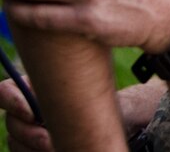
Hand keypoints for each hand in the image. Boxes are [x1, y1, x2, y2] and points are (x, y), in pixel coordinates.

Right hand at [0, 77, 166, 150]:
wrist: (100, 119)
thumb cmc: (92, 97)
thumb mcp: (83, 86)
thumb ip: (70, 85)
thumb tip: (61, 90)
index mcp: (30, 88)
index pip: (5, 91)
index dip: (12, 101)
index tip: (32, 114)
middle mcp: (22, 109)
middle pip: (11, 122)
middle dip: (30, 134)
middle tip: (49, 141)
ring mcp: (22, 131)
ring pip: (15, 142)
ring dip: (33, 148)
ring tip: (56, 148)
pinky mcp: (26, 147)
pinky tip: (56, 150)